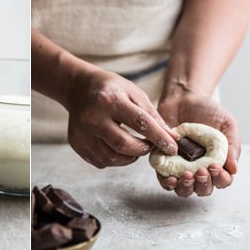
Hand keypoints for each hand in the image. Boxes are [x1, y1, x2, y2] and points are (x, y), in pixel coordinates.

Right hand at [64, 66, 178, 168]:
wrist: (78, 89)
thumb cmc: (111, 89)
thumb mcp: (133, 93)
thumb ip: (152, 115)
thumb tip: (170, 138)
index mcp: (109, 100)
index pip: (139, 123)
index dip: (158, 137)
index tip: (172, 148)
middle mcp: (93, 118)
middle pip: (123, 145)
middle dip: (142, 150)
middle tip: (150, 146)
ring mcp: (82, 133)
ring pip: (111, 158)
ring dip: (129, 158)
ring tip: (135, 148)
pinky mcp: (77, 144)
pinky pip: (100, 161)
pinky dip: (115, 159)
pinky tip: (118, 149)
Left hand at [155, 93, 239, 196]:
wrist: (185, 99)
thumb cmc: (209, 112)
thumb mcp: (227, 125)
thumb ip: (232, 146)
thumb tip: (234, 169)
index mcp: (218, 163)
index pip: (222, 180)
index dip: (220, 179)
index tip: (215, 166)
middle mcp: (200, 170)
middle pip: (204, 189)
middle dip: (204, 184)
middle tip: (201, 171)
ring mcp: (182, 169)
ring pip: (185, 190)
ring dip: (187, 187)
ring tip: (187, 175)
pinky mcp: (164, 165)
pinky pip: (165, 181)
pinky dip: (168, 183)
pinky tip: (171, 178)